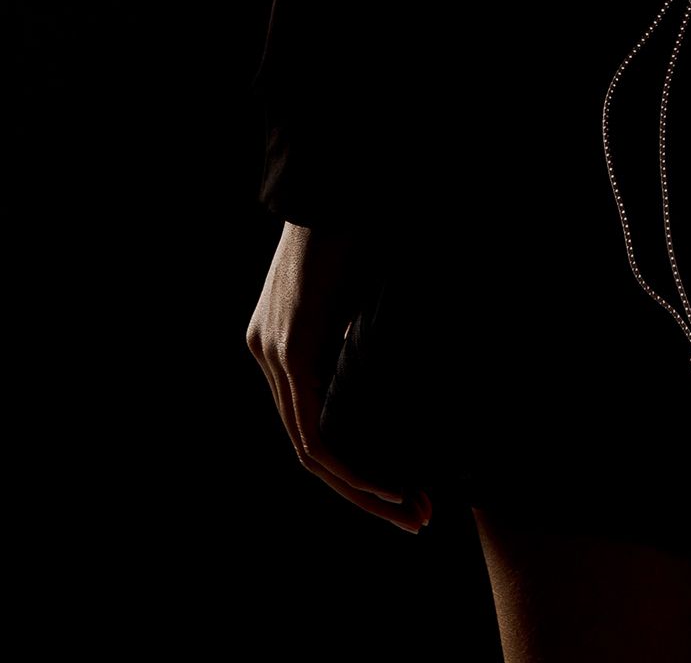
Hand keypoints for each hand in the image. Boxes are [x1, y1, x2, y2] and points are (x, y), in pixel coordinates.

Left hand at [246, 221, 432, 534]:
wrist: (335, 182)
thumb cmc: (361, 225)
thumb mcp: (363, 295)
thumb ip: (363, 334)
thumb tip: (396, 363)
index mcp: (283, 342)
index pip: (314, 426)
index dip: (358, 467)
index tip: (406, 488)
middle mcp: (267, 355)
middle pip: (310, 451)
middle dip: (365, 494)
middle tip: (413, 518)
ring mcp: (272, 355)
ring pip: (311, 452)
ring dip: (363, 491)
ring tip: (410, 511)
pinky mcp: (288, 351)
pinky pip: (313, 431)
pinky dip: (352, 467)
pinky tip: (389, 484)